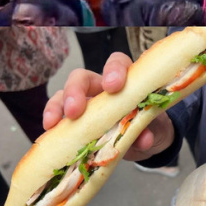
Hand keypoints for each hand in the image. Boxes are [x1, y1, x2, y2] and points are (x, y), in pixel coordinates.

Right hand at [42, 52, 174, 160]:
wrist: (148, 142)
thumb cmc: (153, 126)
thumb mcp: (156, 130)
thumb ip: (151, 131)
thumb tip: (145, 139)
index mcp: (126, 82)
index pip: (118, 63)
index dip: (114, 70)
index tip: (112, 86)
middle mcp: (102, 88)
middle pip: (82, 77)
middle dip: (75, 90)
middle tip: (75, 110)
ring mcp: (86, 103)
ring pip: (64, 94)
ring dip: (57, 106)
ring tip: (54, 123)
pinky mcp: (75, 121)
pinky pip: (58, 116)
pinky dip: (52, 122)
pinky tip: (49, 132)